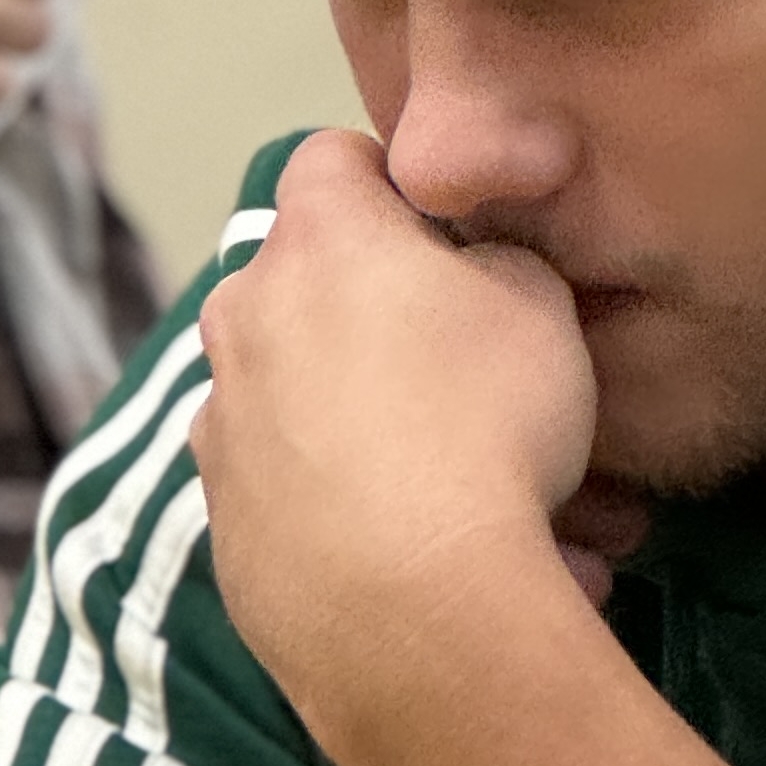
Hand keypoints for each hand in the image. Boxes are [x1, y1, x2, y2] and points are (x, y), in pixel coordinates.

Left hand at [192, 125, 604, 732]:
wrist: (414, 607)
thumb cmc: (487, 424)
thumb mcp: (544, 309)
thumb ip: (500, 265)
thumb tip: (471, 273)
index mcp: (317, 241)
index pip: (332, 159)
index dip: (394, 187)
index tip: (448, 242)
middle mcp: (244, 319)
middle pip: (314, 292)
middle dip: (390, 327)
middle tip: (484, 389)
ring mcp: (221, 427)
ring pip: (313, 407)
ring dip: (386, 435)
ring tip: (493, 506)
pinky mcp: (226, 528)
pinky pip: (303, 498)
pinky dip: (359, 516)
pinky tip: (440, 565)